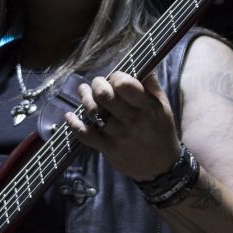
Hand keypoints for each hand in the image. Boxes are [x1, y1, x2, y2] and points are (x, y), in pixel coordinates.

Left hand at [65, 70, 180, 180]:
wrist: (161, 168)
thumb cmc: (161, 132)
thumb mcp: (163, 107)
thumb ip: (152, 86)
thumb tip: (142, 64)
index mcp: (146, 107)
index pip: (124, 84)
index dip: (116, 77)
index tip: (115, 79)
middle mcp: (131, 120)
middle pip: (104, 95)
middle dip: (97, 84)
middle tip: (97, 84)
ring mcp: (118, 135)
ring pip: (93, 112)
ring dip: (85, 99)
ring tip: (83, 91)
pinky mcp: (108, 149)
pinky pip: (85, 134)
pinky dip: (74, 124)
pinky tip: (69, 116)